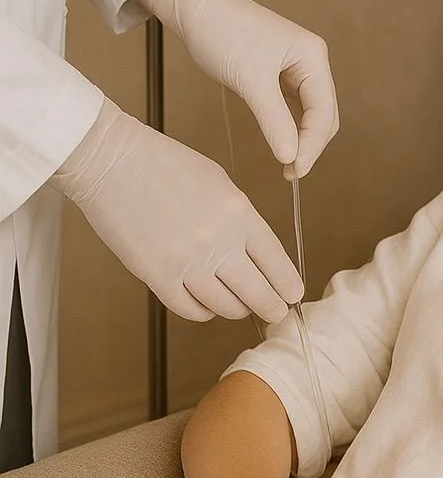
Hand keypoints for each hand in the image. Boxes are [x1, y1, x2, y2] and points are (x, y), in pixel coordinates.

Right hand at [49, 98, 301, 322]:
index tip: (293, 296)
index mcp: (240, 214)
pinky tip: (207, 304)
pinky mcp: (157, 277)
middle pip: (257, 293)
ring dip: (237, 309)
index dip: (288, 285)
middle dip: (272, 309)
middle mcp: (218, 242)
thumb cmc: (166, 165)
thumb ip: (241, 220)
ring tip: (240, 306)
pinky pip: (191, 310)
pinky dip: (204, 311)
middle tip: (276, 314)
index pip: (276, 262)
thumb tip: (257, 254)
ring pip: (226, 306)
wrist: (113, 163)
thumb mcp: (220, 183)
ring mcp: (187, 263)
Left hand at [138, 0, 338, 178]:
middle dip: (311, 145)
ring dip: (301, 140)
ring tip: (287, 165)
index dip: (312, 145)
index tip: (295, 170)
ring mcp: (296, 69)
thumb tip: (291, 157)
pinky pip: (293, 109)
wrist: (198, 8)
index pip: (324, 111)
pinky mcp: (279, 75)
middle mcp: (311, 62)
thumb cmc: (224, 33)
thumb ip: (274, 121)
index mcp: (312, 57)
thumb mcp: (250, 80)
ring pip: (310, 114)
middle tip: (290, 173)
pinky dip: (289, 128)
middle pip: (324, 115)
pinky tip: (281, 144)